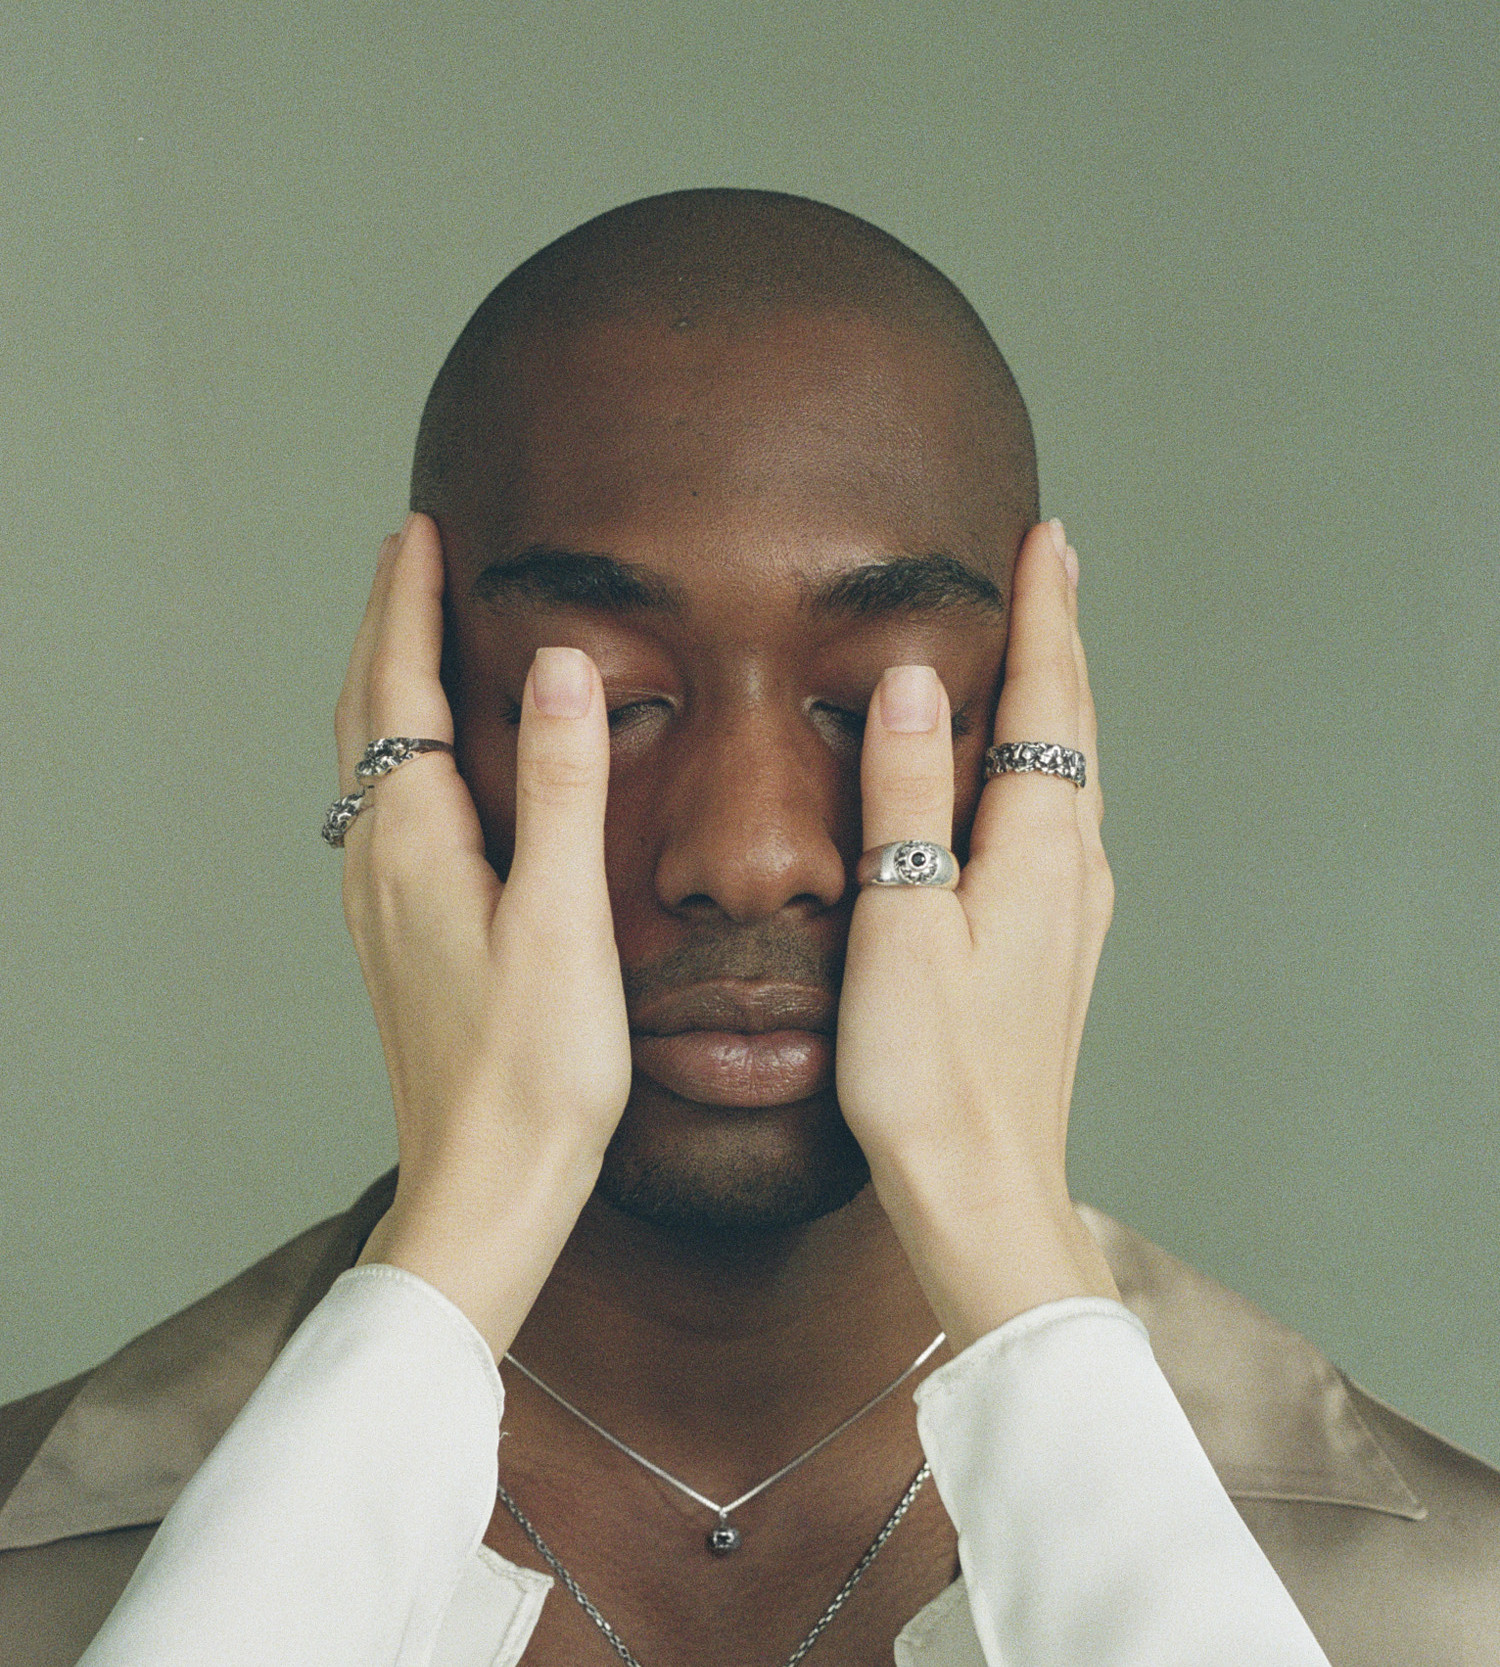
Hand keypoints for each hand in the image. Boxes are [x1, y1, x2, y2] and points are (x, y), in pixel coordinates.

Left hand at [336, 515, 630, 1354]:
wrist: (486, 1187)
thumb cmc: (534, 1071)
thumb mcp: (565, 922)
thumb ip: (567, 789)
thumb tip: (564, 665)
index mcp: (416, 847)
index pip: (398, 689)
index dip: (408, 604)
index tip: (422, 530)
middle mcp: (380, 865)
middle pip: (366, 714)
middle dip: (384, 625)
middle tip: (411, 554)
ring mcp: (383, 905)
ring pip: (369, 762)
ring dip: (387, 683)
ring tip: (417, 632)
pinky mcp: (403, 937)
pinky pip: (386, 807)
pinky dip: (402, 747)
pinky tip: (435, 763)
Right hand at [836, 519, 1118, 1349]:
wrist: (983, 1188)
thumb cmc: (928, 1073)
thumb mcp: (899, 923)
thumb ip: (903, 799)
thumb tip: (905, 684)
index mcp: (1037, 852)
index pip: (1048, 701)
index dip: (1045, 616)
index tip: (1044, 540)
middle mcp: (1072, 871)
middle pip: (1073, 728)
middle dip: (1061, 640)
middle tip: (1050, 566)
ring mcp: (1072, 915)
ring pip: (1069, 775)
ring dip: (1056, 701)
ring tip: (1037, 648)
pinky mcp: (1053, 951)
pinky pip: (1058, 823)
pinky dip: (1043, 766)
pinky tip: (1020, 779)